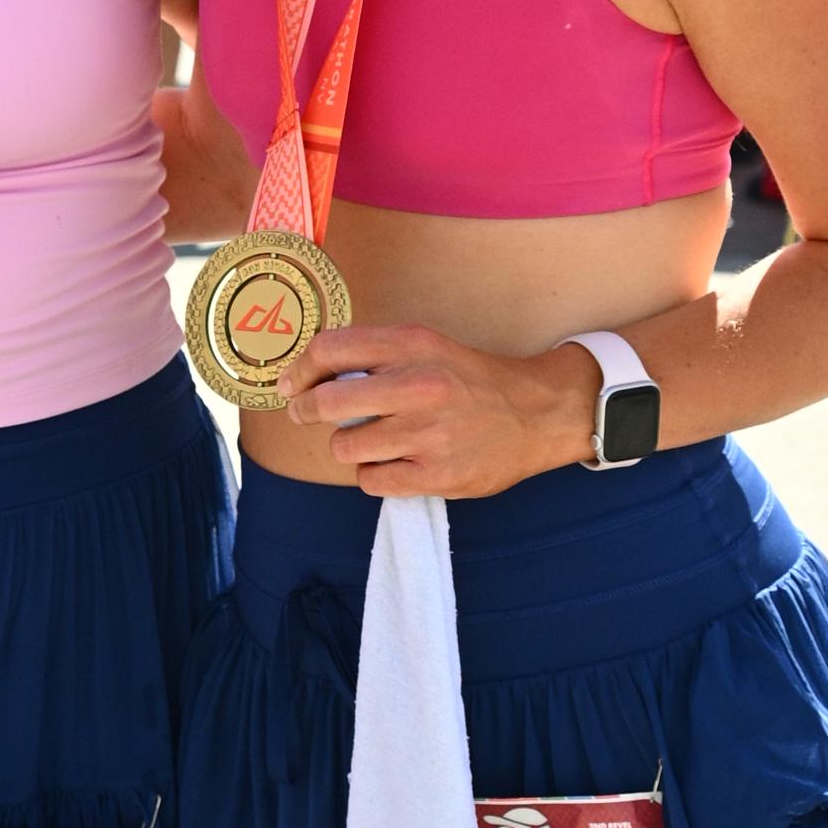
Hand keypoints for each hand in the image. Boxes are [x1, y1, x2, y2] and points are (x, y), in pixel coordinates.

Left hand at [285, 320, 597, 497]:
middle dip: (305, 411)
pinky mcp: (438, 475)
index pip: (330, 350)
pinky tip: (394, 462)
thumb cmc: (471, 380)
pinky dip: (374, 474)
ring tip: (372, 440)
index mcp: (413, 346)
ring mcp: (429, 435)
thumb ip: (374, 354)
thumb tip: (307, 372)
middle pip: (327, 403)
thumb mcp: (428, 346)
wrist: (537, 414)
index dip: (299, 368)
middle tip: (305, 413)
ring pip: (344, 447)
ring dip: (348, 446)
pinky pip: (371, 481)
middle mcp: (420, 387)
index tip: (291, 383)